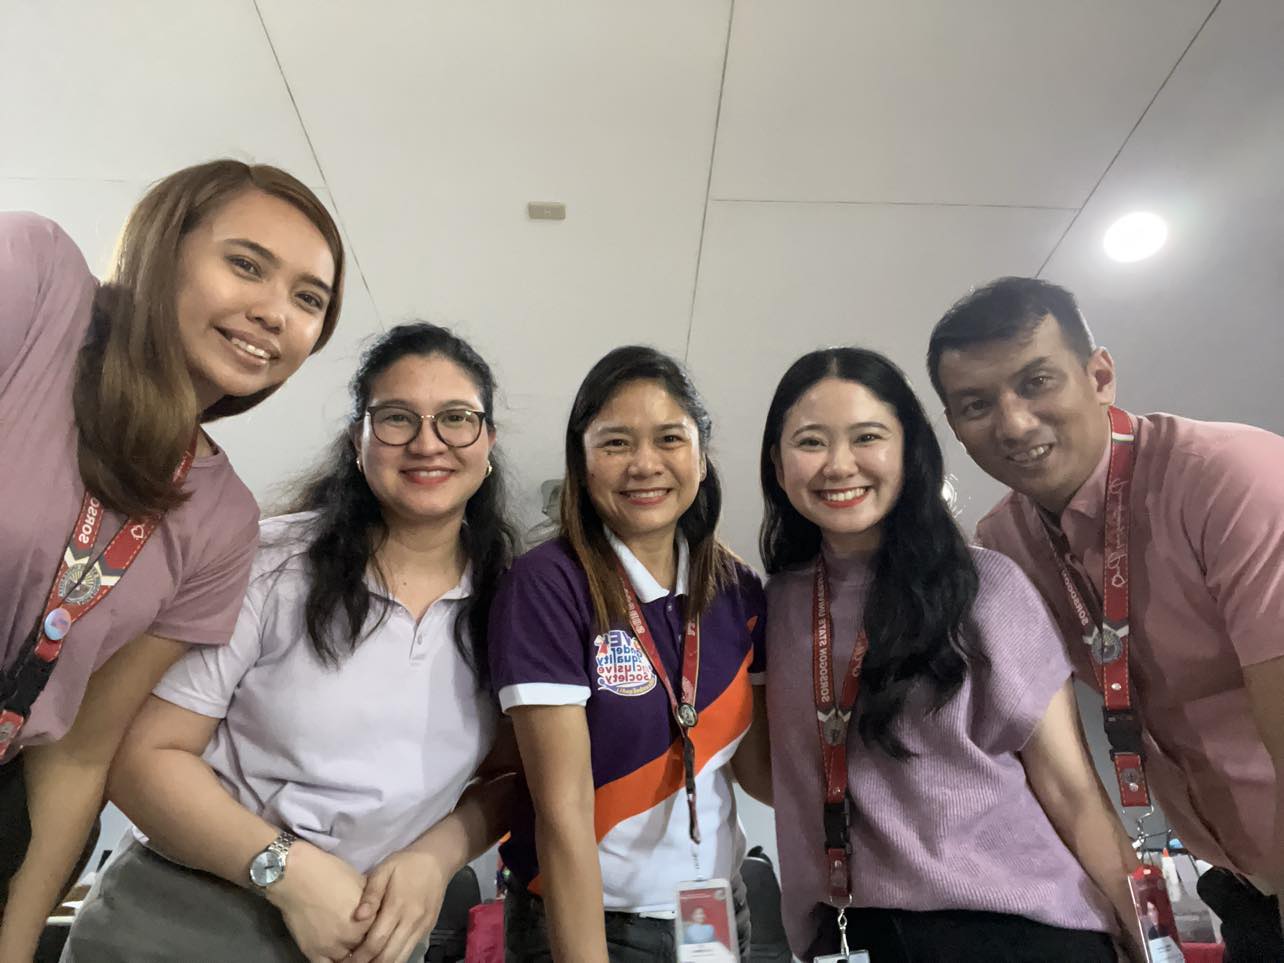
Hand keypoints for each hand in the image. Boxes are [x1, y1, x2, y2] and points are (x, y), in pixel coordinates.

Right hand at [267, 842, 370, 962]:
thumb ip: (372, 903)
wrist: (298, 875)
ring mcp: (332, 947)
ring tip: (352, 949)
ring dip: (352, 956)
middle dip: (366, 943)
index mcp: (369, 919)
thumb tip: (379, 910)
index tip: (381, 931)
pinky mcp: (313, 952)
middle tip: (363, 939)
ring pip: (349, 961)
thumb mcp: (362, 883)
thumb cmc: (331, 873)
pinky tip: (336, 958)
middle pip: (366, 949)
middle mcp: (353, 936)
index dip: (380, 931)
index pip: (382, 934)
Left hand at [342, 848, 450, 962]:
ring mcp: (421, 928)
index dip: (360, 956)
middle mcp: (411, 921)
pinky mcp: (426, 930)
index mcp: (397, 906)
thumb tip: (357, 917)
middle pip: (389, 956)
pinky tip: (383, 957)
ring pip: (401, 958)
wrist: (437, 860)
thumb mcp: (384, 870)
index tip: (345, 960)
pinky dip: (395, 958)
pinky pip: (409, 951)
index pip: (376, 941)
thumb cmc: (406, 864)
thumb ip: (371, 894)